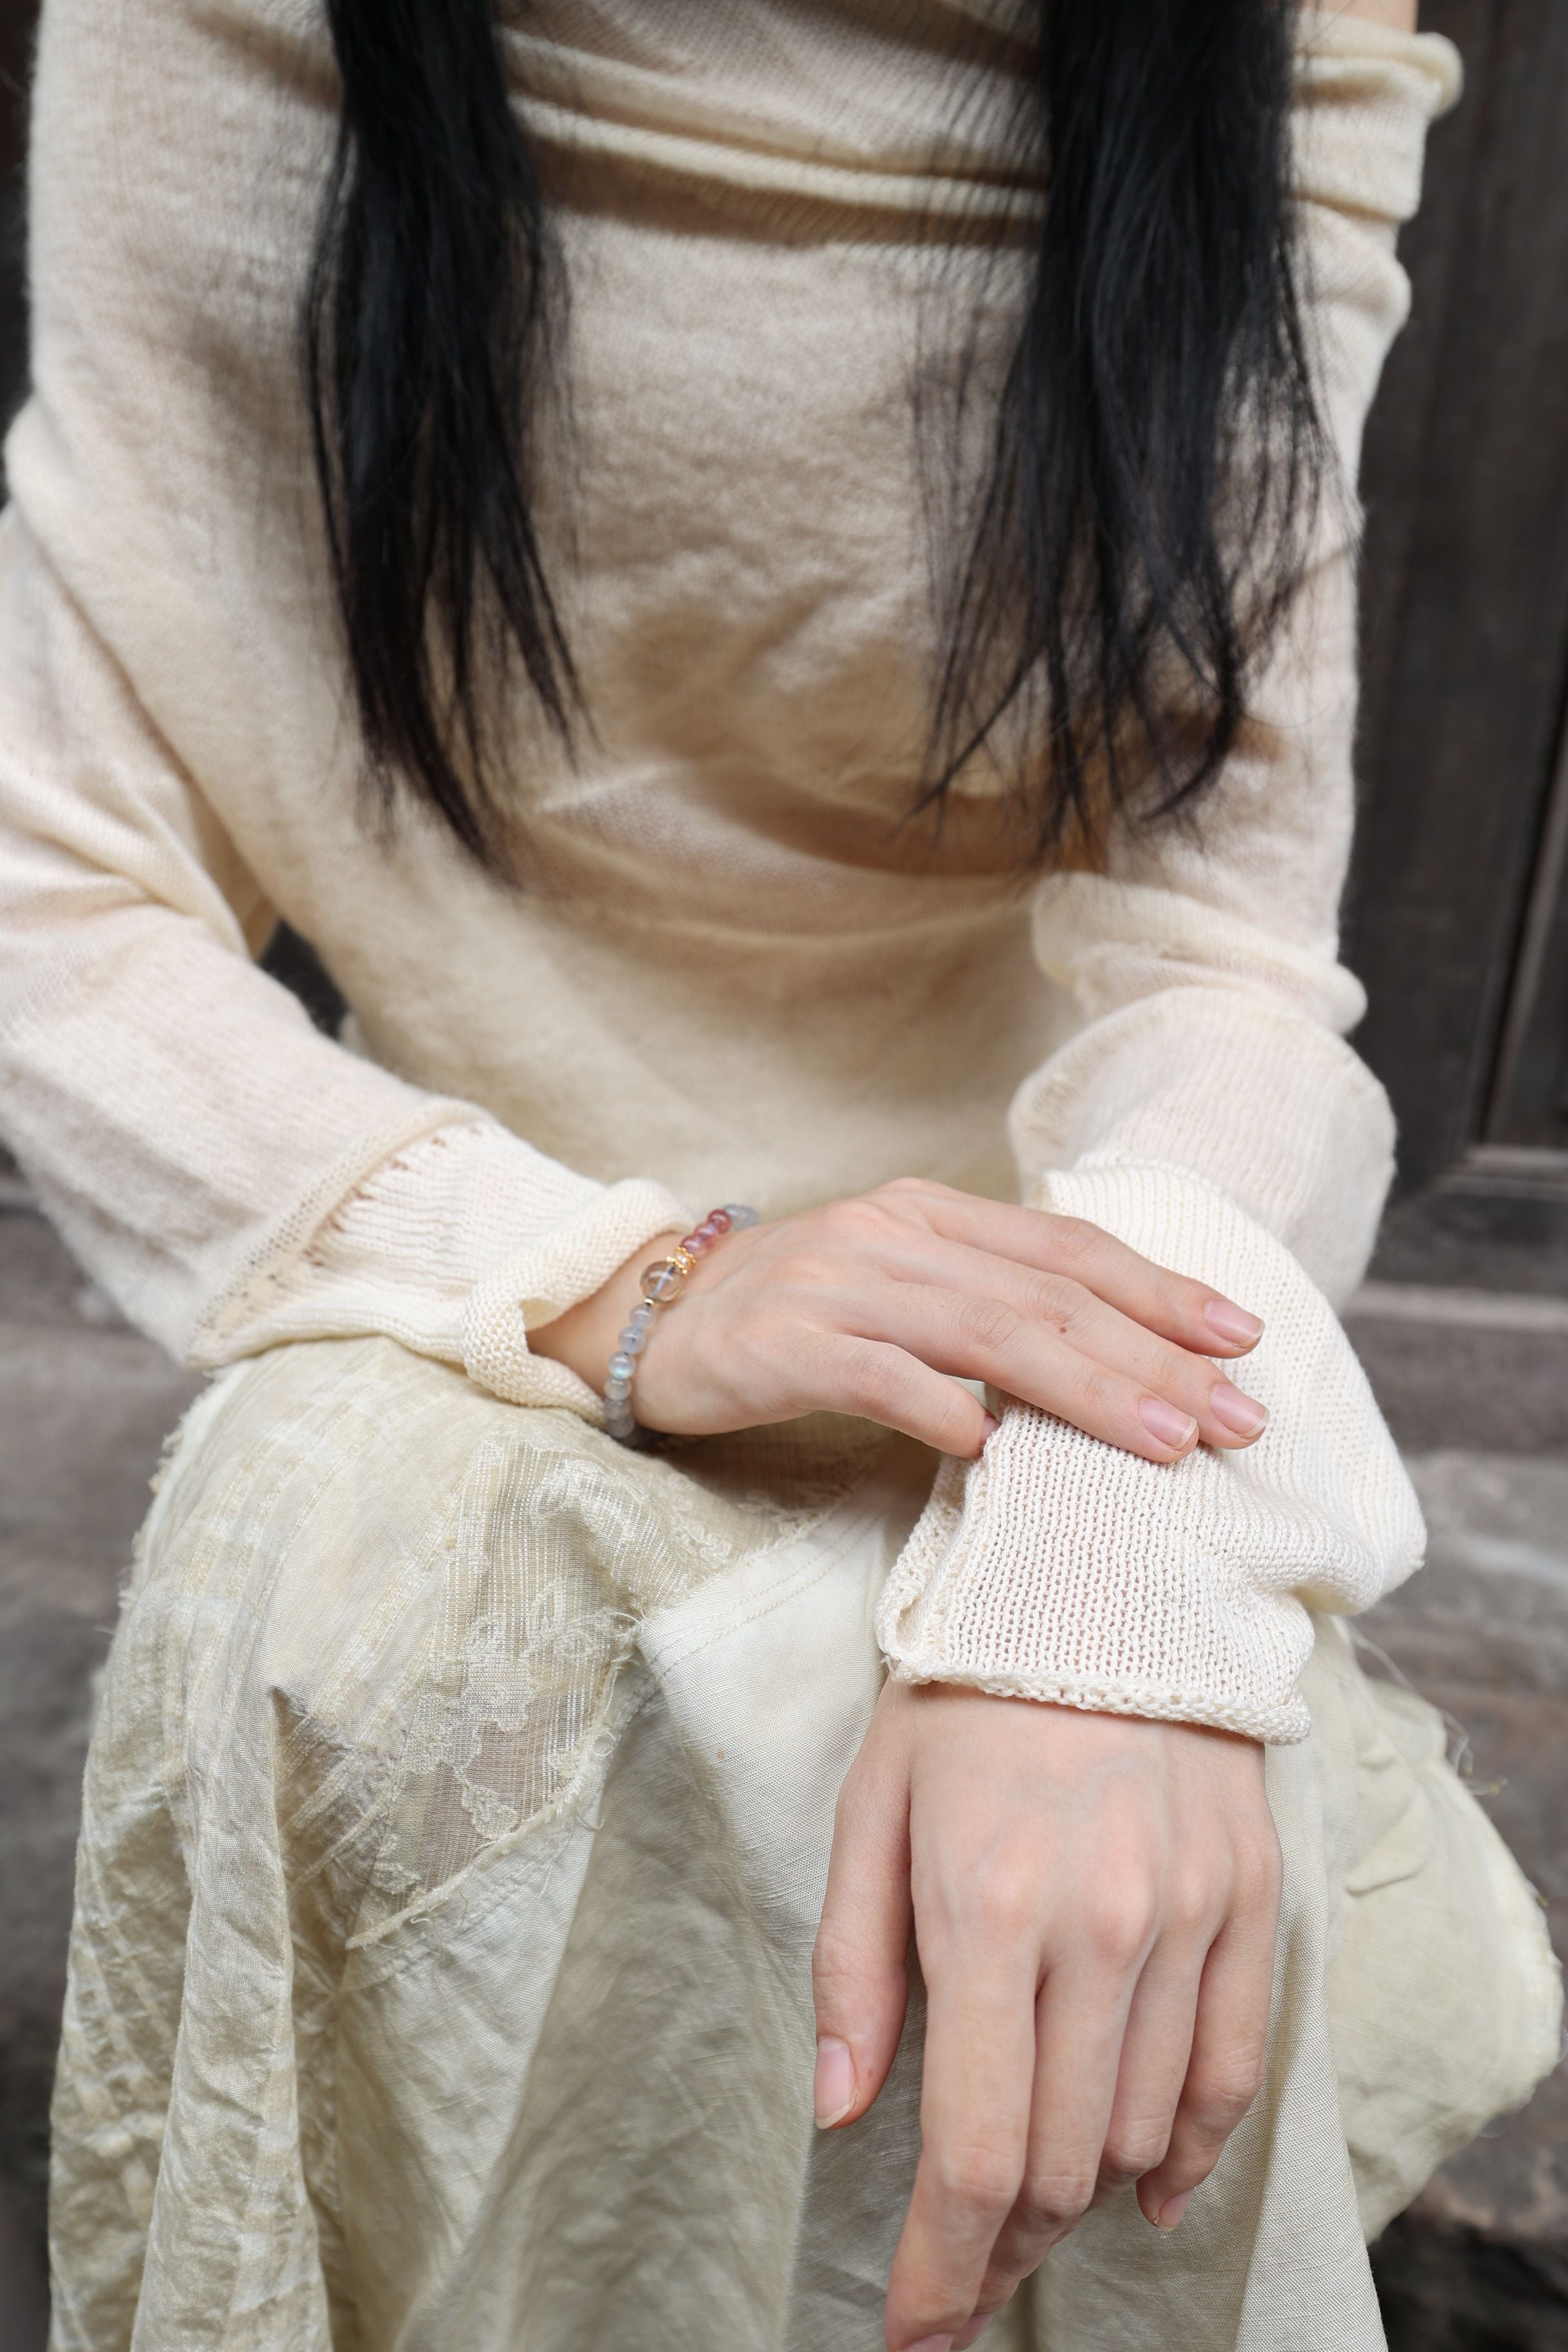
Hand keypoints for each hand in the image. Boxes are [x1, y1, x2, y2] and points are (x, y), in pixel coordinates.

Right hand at [531, 1177, 1266, 1463]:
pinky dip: (933, 1404)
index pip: (1067, 1250)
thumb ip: (989, 1306)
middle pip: (1044, 1296)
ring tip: (1161, 1439)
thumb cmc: (794, 1317)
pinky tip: (986, 1447)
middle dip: (1153, 1356)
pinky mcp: (776, 1342)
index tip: (1242, 1341)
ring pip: (981, 1333)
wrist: (647, 1314)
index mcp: (932, 1217)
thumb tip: (1114, 1359)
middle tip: (1234, 1418)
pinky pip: (870, 1372)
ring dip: (1082, 1387)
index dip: (1161, 1292)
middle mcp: (892, 1236)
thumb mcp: (901, 1288)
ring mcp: (834, 1285)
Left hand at [812, 1682, 1281, 2349]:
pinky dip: (1191, 2151)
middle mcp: (1101, 1925)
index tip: (912, 2328)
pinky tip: (1146, 2190)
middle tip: (956, 2283)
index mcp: (985, 1907)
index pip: (977, 2150)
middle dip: (1001, 2250)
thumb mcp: (870, 1810)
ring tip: (1027, 2225)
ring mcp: (1189, 1915)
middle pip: (1063, 2161)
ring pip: (1145, 2129)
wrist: (1099, 1581)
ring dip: (1083, 2202)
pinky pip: (1233, 2068)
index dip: (941, 2266)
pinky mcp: (1248, 1899)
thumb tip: (843, 2112)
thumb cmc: (961, 1694)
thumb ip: (853, 1968)